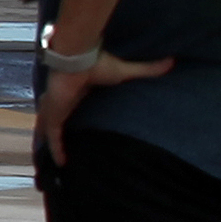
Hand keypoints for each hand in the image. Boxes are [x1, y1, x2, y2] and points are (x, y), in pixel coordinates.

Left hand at [32, 43, 173, 161]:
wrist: (78, 58)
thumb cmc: (98, 63)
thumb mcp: (125, 71)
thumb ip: (146, 70)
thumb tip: (172, 62)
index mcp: (75, 90)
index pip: (70, 104)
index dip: (71, 111)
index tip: (76, 122)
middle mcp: (62, 100)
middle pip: (54, 116)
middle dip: (52, 127)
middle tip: (56, 142)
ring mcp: (55, 108)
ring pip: (48, 129)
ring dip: (48, 141)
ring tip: (52, 156)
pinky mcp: (54, 115)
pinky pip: (53, 137)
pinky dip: (56, 150)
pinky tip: (61, 163)